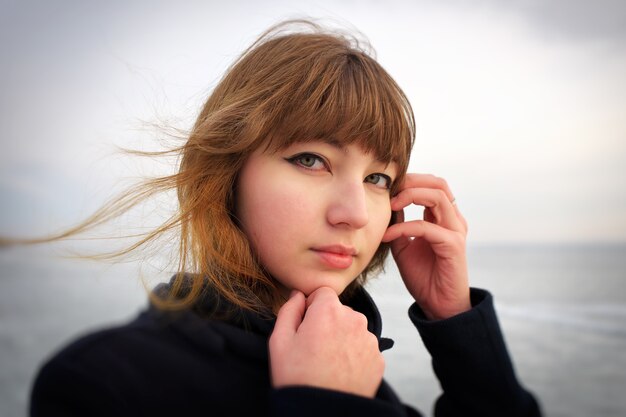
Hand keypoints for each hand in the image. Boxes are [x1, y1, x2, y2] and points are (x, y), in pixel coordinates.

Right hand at [269, 287, 384, 397]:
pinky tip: (341, 372)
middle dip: (327, 323)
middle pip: (339, 311)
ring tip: (327, 363)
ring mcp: (369, 340)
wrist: (321, 414)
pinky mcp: (378, 359)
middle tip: (314, 349)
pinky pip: (363, 348)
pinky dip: (353, 356)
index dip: (311, 307)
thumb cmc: (297, 378)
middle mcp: (354, 319)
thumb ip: (289, 310)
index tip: (305, 326)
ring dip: (342, 338)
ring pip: (352, 329)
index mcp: (328, 311)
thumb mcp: (279, 341)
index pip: (323, 293)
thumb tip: (298, 295)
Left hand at [382, 174, 469, 319]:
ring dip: (410, 196)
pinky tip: (388, 235)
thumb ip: (398, 223)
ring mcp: (455, 231)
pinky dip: (404, 227)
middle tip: (389, 190)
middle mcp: (453, 220)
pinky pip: (427, 227)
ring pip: (438, 196)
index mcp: (443, 218)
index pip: (432, 185)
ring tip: (390, 205)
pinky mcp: (452, 245)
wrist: (438, 305)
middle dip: (411, 181)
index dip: (410, 180)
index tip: (387, 188)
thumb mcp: (403, 244)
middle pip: (438, 183)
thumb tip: (387, 203)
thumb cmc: (422, 276)